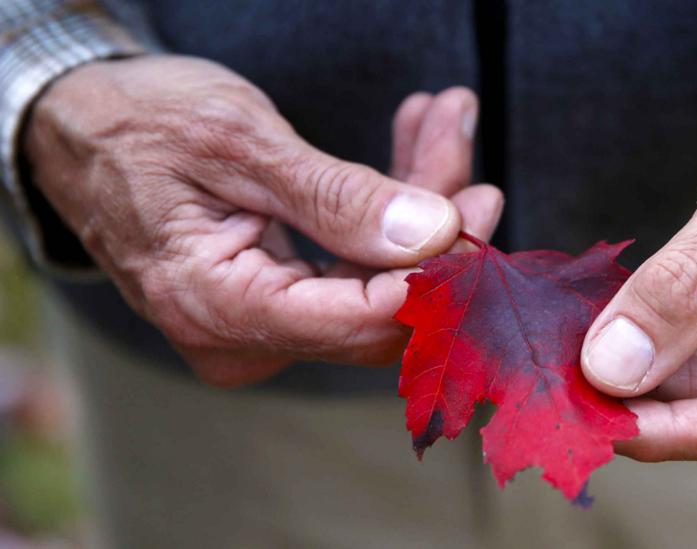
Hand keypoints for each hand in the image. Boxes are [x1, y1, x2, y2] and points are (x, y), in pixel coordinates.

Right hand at [25, 55, 502, 385]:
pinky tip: (408, 149)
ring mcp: (260, 326)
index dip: (437, 269)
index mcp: (220, 307)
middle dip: (433, 218)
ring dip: (415, 201)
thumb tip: (433, 236)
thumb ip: (335, 198)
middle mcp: (243, 337)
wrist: (79, 131)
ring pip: (375, 281)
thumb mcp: (237, 142)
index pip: (364, 318)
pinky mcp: (275, 302)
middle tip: (458, 134)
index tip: (480, 202)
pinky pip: (352, 270)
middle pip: (380, 302)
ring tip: (437, 120)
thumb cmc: (138, 126)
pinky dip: (384, 211)